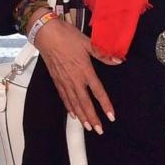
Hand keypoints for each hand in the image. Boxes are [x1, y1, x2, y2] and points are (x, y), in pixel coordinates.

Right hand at [33, 11, 121, 133]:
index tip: (111, 117)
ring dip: (81, 116)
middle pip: (85, 103)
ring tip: (87, 127)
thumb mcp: (88, 43)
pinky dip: (69, 107)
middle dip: (92, 118)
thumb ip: (103, 54)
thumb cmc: (67, 37)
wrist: (46, 34)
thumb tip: (118, 60)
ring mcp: (64, 81)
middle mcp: (75, 80)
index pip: (98, 92)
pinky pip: (64, 97)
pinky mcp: (56, 80)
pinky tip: (73, 114)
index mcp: (85, 71)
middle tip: (99, 130)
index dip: (105, 105)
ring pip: (74, 103)